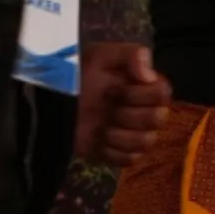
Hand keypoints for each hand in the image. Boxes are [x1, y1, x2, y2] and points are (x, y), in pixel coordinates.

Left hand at [76, 43, 171, 167]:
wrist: (51, 101)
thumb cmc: (76, 76)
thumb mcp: (101, 55)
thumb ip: (131, 54)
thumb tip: (149, 76)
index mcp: (143, 87)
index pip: (163, 93)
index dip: (142, 94)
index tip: (118, 88)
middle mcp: (143, 111)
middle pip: (157, 119)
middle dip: (129, 114)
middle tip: (108, 106)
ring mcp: (131, 134)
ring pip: (146, 142)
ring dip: (121, 134)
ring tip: (101, 125)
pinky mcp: (117, 153)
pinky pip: (129, 159)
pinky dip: (113, 150)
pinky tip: (98, 139)